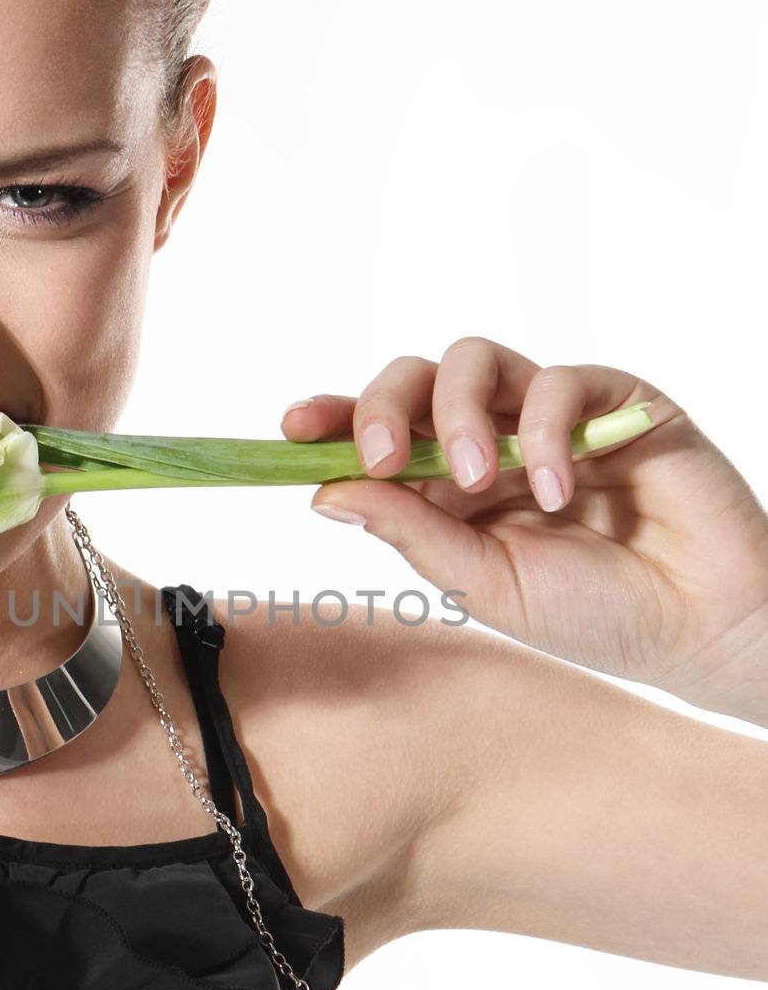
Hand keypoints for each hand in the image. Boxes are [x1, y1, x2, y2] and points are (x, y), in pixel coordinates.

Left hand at [283, 337, 767, 718]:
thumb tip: (324, 493)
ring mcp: (555, 417)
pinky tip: (556, 491)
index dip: (336, 420)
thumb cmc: (595, 615)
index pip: (384, 433)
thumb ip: (412, 534)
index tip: (290, 429)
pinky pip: (562, 382)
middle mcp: (498, 440)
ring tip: (474, 480)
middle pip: (419, 379)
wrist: (698, 628)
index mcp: (456, 488)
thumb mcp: (485, 584)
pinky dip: (546, 432)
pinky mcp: (617, 402)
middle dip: (385, 406)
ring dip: (460, 412)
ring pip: (479, 361)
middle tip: (382, 457)